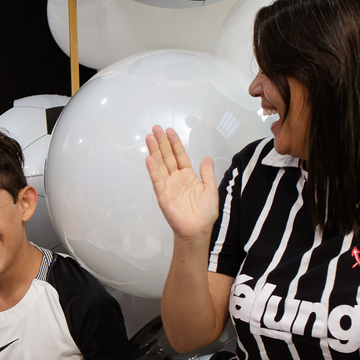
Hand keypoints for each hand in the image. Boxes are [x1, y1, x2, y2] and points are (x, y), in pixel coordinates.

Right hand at [145, 125, 220, 241]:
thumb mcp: (210, 189)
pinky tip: (149, 159)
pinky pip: (157, 181)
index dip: (174, 143)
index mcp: (188, 176)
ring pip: (160, 165)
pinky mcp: (163, 196)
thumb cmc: (204, 214)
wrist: (198, 231)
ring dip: (154, 151)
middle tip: (155, 129)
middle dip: (161, 142)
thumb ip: (206, 173)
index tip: (170, 131)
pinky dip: (153, 170)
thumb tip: (207, 158)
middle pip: (167, 157)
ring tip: (150, 138)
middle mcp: (176, 179)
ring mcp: (168, 186)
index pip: (179, 155)